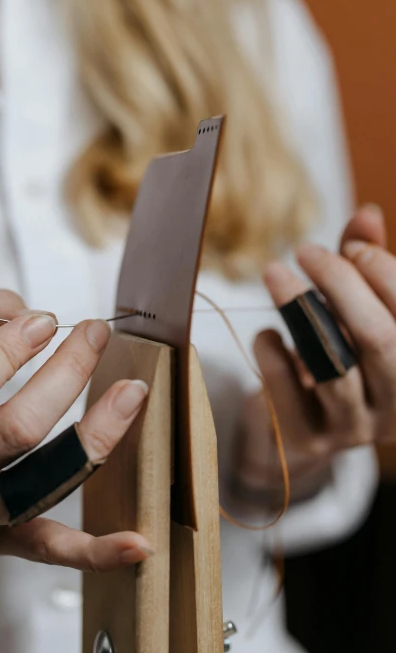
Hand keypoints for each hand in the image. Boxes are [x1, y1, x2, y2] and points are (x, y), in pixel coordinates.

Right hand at [0, 289, 150, 569]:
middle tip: (96, 335)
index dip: (5, 353)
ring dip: (94, 436)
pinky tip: (138, 542)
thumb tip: (23, 308)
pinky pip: (48, 550)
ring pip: (39, 483)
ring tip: (131, 392)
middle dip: (65, 376)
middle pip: (12, 432)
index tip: (44, 321)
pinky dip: (96, 551)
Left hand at [234, 204, 391, 505]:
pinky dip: (274, 355)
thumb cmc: (340, 349)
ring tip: (273, 272)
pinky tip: (267, 333)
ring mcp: (356, 430)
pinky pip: (289, 393)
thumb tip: (366, 213)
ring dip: (299, 310)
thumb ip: (365, 263)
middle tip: (305, 251)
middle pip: (380, 341)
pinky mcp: (310, 439)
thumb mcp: (358, 306)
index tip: (349, 247)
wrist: (304, 422)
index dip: (384, 272)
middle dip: (343, 286)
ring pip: (333, 367)